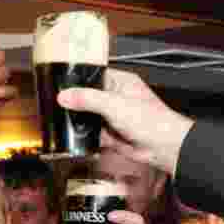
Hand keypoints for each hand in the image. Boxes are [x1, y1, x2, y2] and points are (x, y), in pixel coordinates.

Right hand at [57, 68, 193, 176]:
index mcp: (120, 82)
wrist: (163, 147)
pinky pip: (92, 133)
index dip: (77, 79)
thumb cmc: (152, 121)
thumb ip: (87, 98)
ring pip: (88, 116)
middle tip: (60, 105)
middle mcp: (116, 97)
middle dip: (75, 103)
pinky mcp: (110, 133)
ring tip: (67, 121)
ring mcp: (112, 116)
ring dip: (80, 121)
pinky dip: (85, 136)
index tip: (61, 85)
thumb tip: (65, 95)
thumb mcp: (114, 104)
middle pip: (87, 97)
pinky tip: (78, 136)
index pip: (93, 75)